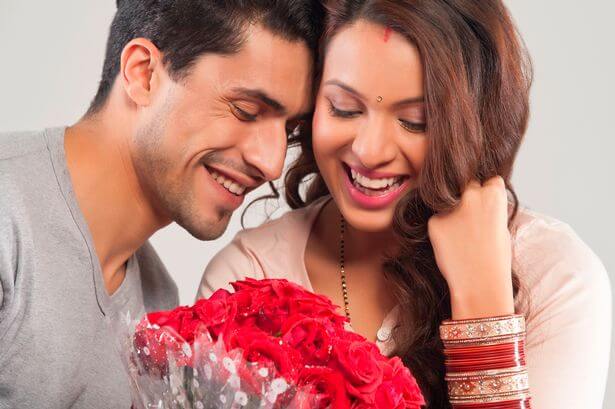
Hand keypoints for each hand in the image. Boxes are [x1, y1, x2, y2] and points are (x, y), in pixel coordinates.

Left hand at [427, 176, 513, 318]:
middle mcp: (471, 195)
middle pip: (468, 184)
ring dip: (452, 210)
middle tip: (471, 219)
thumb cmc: (496, 259)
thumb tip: (479, 199)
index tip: (487, 206)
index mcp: (494, 194)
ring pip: (449, 201)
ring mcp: (451, 207)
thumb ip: (489, 208)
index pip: (490, 180)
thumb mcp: (502, 226)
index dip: (488, 192)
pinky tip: (451, 244)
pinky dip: (442, 228)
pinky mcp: (434, 222)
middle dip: (469, 196)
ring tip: (461, 235)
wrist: (480, 283)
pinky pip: (438, 219)